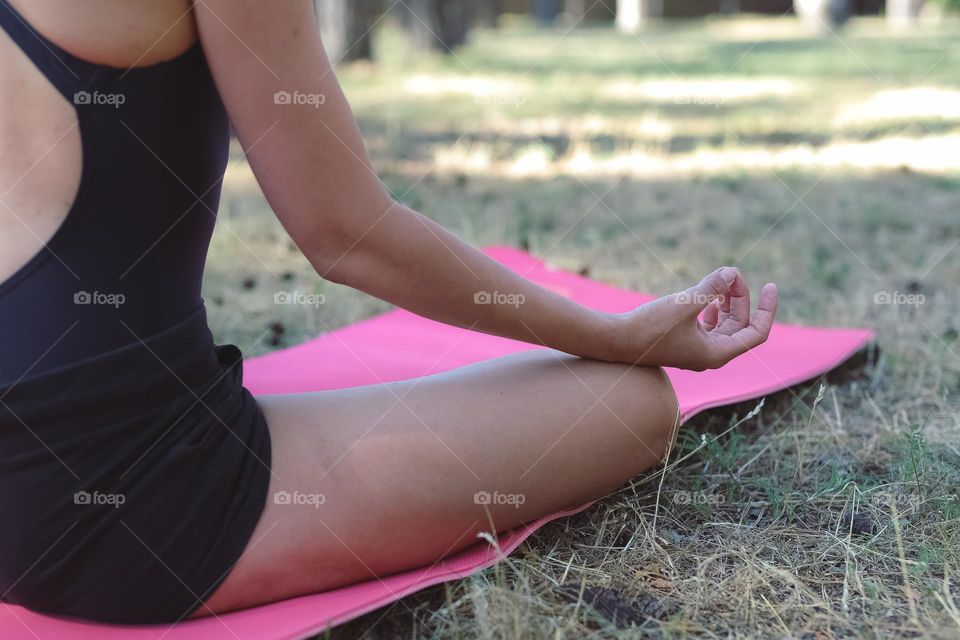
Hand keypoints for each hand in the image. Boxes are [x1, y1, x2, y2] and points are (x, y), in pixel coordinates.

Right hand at [610, 267, 777, 370]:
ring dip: (727, 302)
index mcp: (717, 352)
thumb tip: (732, 272)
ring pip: (724, 324)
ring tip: (722, 281)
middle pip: (739, 324)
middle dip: (740, 298)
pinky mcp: (683, 343)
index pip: (756, 332)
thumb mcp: (684, 303)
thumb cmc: (649, 326)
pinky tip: (707, 296)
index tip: (770, 286)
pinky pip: (709, 325)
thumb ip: (710, 287)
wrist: (616, 341)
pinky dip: (713, 308)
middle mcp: (710, 354)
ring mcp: (697, 350)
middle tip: (730, 274)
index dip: (767, 309)